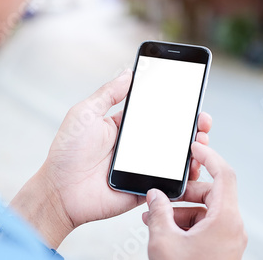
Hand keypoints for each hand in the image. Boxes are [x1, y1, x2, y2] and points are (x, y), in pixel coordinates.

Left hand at [11, 69, 211, 248]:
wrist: (59, 191)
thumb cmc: (68, 151)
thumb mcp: (86, 114)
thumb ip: (108, 94)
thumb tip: (129, 72)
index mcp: (123, 126)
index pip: (154, 113)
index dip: (173, 105)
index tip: (191, 96)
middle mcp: (135, 146)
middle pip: (169, 134)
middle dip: (190, 126)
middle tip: (203, 120)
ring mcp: (141, 167)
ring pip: (173, 157)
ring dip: (192, 148)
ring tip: (203, 139)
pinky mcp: (143, 187)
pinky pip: (168, 182)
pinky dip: (184, 176)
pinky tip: (193, 164)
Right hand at [143, 143, 247, 259]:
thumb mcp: (164, 241)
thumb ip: (158, 212)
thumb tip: (156, 197)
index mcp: (225, 220)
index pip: (224, 175)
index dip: (209, 156)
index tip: (196, 148)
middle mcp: (232, 228)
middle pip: (212, 193)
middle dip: (185, 192)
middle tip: (165, 194)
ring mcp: (228, 240)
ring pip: (207, 211)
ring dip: (182, 210)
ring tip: (158, 218)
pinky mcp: (222, 250)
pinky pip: (206, 227)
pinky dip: (187, 224)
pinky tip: (167, 231)